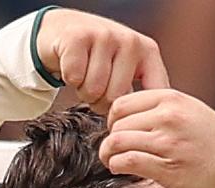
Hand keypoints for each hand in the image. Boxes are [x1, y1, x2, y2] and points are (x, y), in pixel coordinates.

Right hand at [35, 9, 168, 113]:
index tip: (124, 121)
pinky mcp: (78, 37)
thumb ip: (140, 96)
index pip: (149, 97)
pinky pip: (74, 78)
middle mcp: (130, 41)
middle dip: (100, 102)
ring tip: (85, 76)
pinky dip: (68, 78)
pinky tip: (73, 65)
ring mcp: (104, 36)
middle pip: (115, 99)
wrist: (66, 30)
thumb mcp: (126, 74)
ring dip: (83, 91)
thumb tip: (147, 131)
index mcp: (148, 52)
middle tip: (97, 88)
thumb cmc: (98, 60)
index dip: (132, 116)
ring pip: (93, 90)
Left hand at [99, 89, 214, 187]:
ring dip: (109, 155)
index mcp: (172, 99)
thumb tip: (126, 117)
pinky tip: (122, 169)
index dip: (113, 120)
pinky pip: (127, 162)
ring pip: (117, 142)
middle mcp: (169, 117)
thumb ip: (162, 109)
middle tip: (115, 151)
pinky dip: (117, 166)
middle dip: (110, 139)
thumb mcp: (191, 111)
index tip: (119, 132)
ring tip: (114, 161)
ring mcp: (168, 143)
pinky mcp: (167, 168)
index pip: (121, 103)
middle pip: (116, 124)